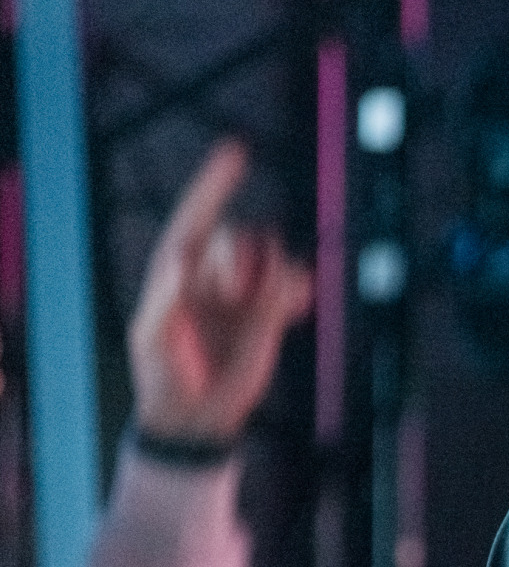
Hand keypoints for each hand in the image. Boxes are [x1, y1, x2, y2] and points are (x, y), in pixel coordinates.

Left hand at [129, 141, 312, 442]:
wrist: (197, 416)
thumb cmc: (162, 375)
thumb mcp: (151, 337)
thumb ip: (164, 297)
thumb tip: (182, 258)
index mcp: (176, 270)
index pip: (196, 215)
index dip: (214, 183)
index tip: (236, 150)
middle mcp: (212, 274)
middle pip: (242, 237)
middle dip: (243, 259)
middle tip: (237, 294)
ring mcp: (245, 293)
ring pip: (273, 255)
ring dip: (274, 273)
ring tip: (268, 307)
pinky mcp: (272, 313)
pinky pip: (296, 283)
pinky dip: (299, 290)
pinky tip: (294, 310)